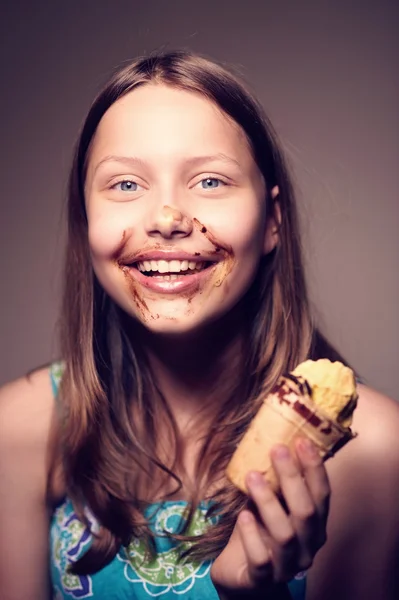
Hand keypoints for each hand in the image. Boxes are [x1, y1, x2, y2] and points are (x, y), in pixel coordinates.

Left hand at [211, 438, 329, 596]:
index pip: (322, 495)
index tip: (301, 440)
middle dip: (292, 478)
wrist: (241, 578)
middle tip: (276, 449)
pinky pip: (261, 560)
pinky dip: (252, 536)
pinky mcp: (262, 580)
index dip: (314, 468)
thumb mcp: (268, 505)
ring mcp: (287, 566)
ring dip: (268, 502)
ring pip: (285, 534)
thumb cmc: (258, 534)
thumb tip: (267, 441)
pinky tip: (243, 515)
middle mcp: (307, 546)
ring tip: (251, 476)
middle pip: (306, 512)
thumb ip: (273, 483)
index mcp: (314, 526)